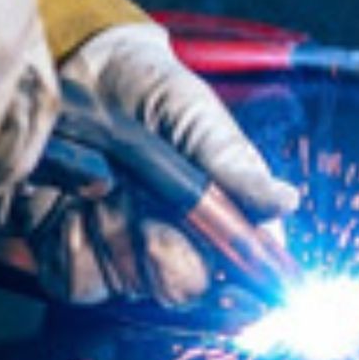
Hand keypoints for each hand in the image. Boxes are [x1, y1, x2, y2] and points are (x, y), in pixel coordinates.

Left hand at [16, 23, 298, 305]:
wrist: (84, 68)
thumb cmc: (153, 90)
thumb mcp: (197, 116)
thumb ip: (233, 162)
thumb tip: (285, 201)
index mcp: (219, 217)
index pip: (246, 272)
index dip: (246, 288)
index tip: (235, 281)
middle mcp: (176, 242)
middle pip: (185, 290)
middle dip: (169, 257)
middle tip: (154, 218)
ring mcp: (123, 252)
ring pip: (128, 285)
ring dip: (118, 237)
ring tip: (108, 186)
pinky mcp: (73, 251)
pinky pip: (77, 279)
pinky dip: (75, 247)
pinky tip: (74, 207)